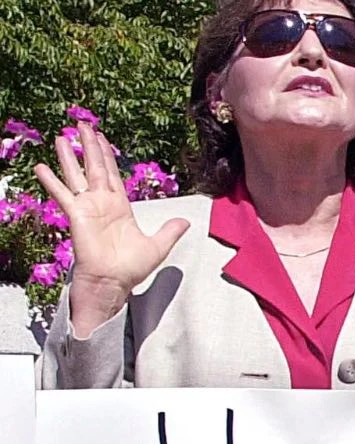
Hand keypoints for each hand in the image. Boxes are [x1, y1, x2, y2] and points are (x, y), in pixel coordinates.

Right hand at [33, 121, 189, 332]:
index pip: (112, 173)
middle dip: (89, 145)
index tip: (101, 138)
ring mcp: (88, 207)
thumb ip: (170, 231)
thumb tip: (187, 222)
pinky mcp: (77, 215)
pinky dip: (51, 181)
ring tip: (62, 136)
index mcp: (120, 206)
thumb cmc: (130, 267)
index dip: (107, 155)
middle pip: (94, 167)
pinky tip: (41, 167)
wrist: (114, 281)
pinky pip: (62, 194)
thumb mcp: (158, 246)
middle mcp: (102, 202)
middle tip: (82, 124)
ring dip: (69, 156)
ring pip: (77, 174)